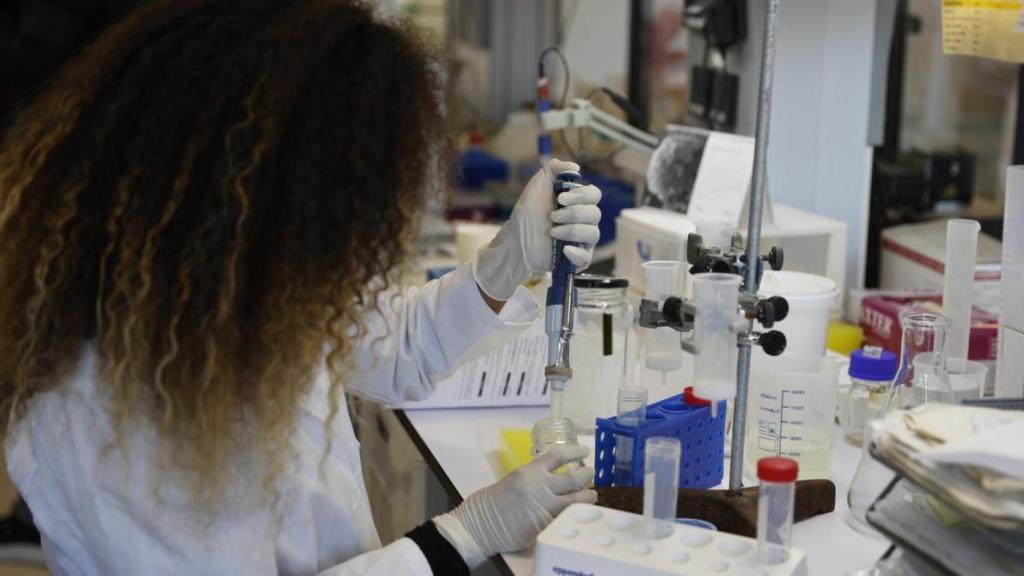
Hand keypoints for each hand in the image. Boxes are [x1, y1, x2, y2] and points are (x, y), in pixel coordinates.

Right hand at [432, 445, 595, 566]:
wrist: (480, 524)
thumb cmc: (494, 501)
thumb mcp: (515, 479)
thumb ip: (536, 477)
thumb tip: (555, 476)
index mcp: (531, 472)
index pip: (560, 455)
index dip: (576, 451)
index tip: (585, 450)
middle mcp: (541, 487)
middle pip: (575, 478)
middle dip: (587, 475)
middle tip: (590, 474)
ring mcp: (545, 508)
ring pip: (578, 500)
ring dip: (588, 497)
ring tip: (591, 496)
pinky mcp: (546, 526)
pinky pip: (567, 518)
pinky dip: (574, 514)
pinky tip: (577, 513)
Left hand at [473, 159, 601, 300]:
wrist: (515, 238)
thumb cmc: (528, 212)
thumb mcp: (538, 184)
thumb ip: (555, 169)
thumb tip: (576, 167)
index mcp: (578, 203)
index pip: (594, 195)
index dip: (582, 195)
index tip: (561, 198)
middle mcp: (583, 221)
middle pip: (595, 214)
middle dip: (573, 214)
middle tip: (552, 216)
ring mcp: (581, 241)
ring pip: (593, 234)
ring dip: (572, 231)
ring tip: (551, 232)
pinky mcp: (576, 259)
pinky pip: (587, 257)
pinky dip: (577, 253)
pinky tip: (564, 249)